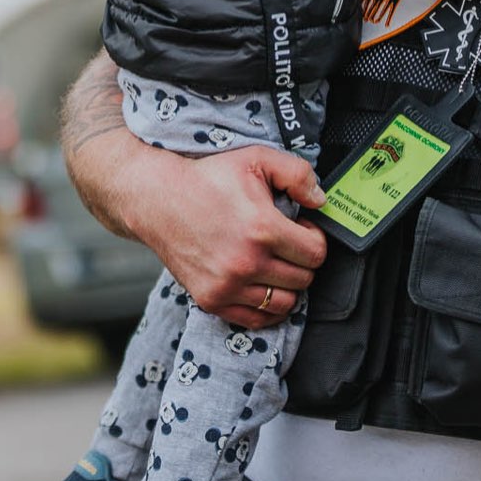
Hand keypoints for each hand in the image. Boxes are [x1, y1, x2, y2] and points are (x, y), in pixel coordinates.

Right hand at [123, 144, 329, 329]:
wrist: (158, 200)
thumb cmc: (208, 178)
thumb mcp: (256, 159)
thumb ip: (298, 174)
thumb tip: (322, 201)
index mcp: (262, 228)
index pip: (316, 254)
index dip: (315, 238)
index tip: (302, 229)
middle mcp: (246, 262)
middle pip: (303, 279)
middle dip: (302, 261)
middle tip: (287, 244)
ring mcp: (227, 285)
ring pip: (284, 303)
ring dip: (286, 285)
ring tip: (275, 263)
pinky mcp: (212, 300)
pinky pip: (257, 320)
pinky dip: (266, 307)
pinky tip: (261, 284)